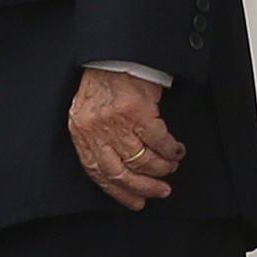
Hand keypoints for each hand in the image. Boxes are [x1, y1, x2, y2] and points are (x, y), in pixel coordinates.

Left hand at [67, 67, 185, 210]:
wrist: (115, 54)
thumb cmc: (104, 83)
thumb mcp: (89, 113)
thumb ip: (98, 140)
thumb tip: (120, 172)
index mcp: (80, 131)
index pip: (97, 171)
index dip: (119, 191)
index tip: (136, 202)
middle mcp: (95, 128)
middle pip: (120, 171)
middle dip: (145, 186)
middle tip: (161, 190)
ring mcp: (116, 120)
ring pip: (143, 159)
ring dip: (162, 168)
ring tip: (170, 167)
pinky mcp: (137, 111)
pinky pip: (159, 141)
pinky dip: (171, 150)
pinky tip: (176, 150)